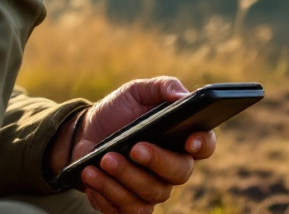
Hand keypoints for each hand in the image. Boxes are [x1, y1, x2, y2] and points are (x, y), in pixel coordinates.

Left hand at [71, 77, 216, 213]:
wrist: (83, 134)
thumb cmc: (117, 111)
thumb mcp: (137, 91)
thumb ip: (163, 87)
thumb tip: (182, 96)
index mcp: (180, 138)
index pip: (205, 145)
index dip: (202, 144)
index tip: (189, 141)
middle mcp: (172, 167)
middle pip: (179, 173)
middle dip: (156, 161)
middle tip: (133, 148)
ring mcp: (153, 189)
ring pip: (151, 193)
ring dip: (125, 177)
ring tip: (103, 159)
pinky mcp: (130, 205)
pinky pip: (128, 210)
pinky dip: (108, 193)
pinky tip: (92, 175)